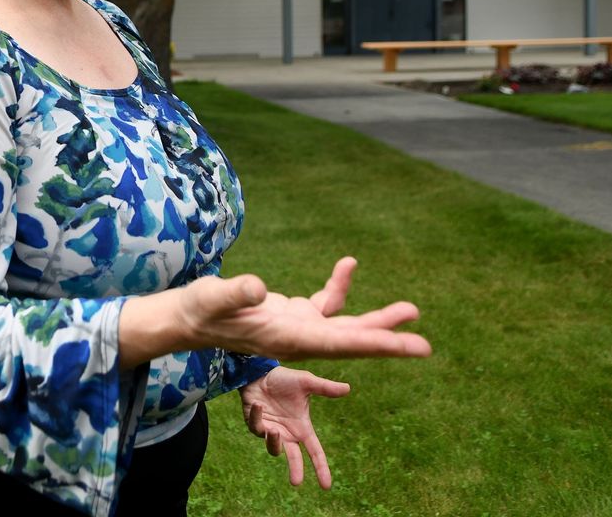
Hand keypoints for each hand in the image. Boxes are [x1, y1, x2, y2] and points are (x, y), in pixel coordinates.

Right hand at [179, 257, 431, 360]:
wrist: (187, 318)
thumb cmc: (198, 309)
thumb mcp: (213, 298)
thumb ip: (236, 293)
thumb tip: (259, 288)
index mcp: (286, 339)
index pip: (339, 343)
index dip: (376, 343)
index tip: (408, 348)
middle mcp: (297, 339)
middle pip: (351, 342)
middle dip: (387, 341)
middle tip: (424, 346)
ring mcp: (296, 329)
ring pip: (344, 326)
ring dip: (376, 320)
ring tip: (410, 310)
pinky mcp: (291, 316)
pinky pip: (324, 304)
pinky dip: (338, 286)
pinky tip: (348, 264)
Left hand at [240, 367, 349, 487]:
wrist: (260, 372)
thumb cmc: (284, 379)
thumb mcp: (306, 382)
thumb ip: (325, 388)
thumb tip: (347, 388)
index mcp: (302, 428)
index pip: (315, 452)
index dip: (321, 468)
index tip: (326, 486)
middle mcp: (287, 433)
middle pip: (294, 458)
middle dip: (295, 470)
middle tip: (296, 482)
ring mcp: (271, 431)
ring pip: (273, 448)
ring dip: (274, 442)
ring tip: (274, 431)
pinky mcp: (255, 425)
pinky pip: (257, 427)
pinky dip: (258, 417)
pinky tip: (258, 404)